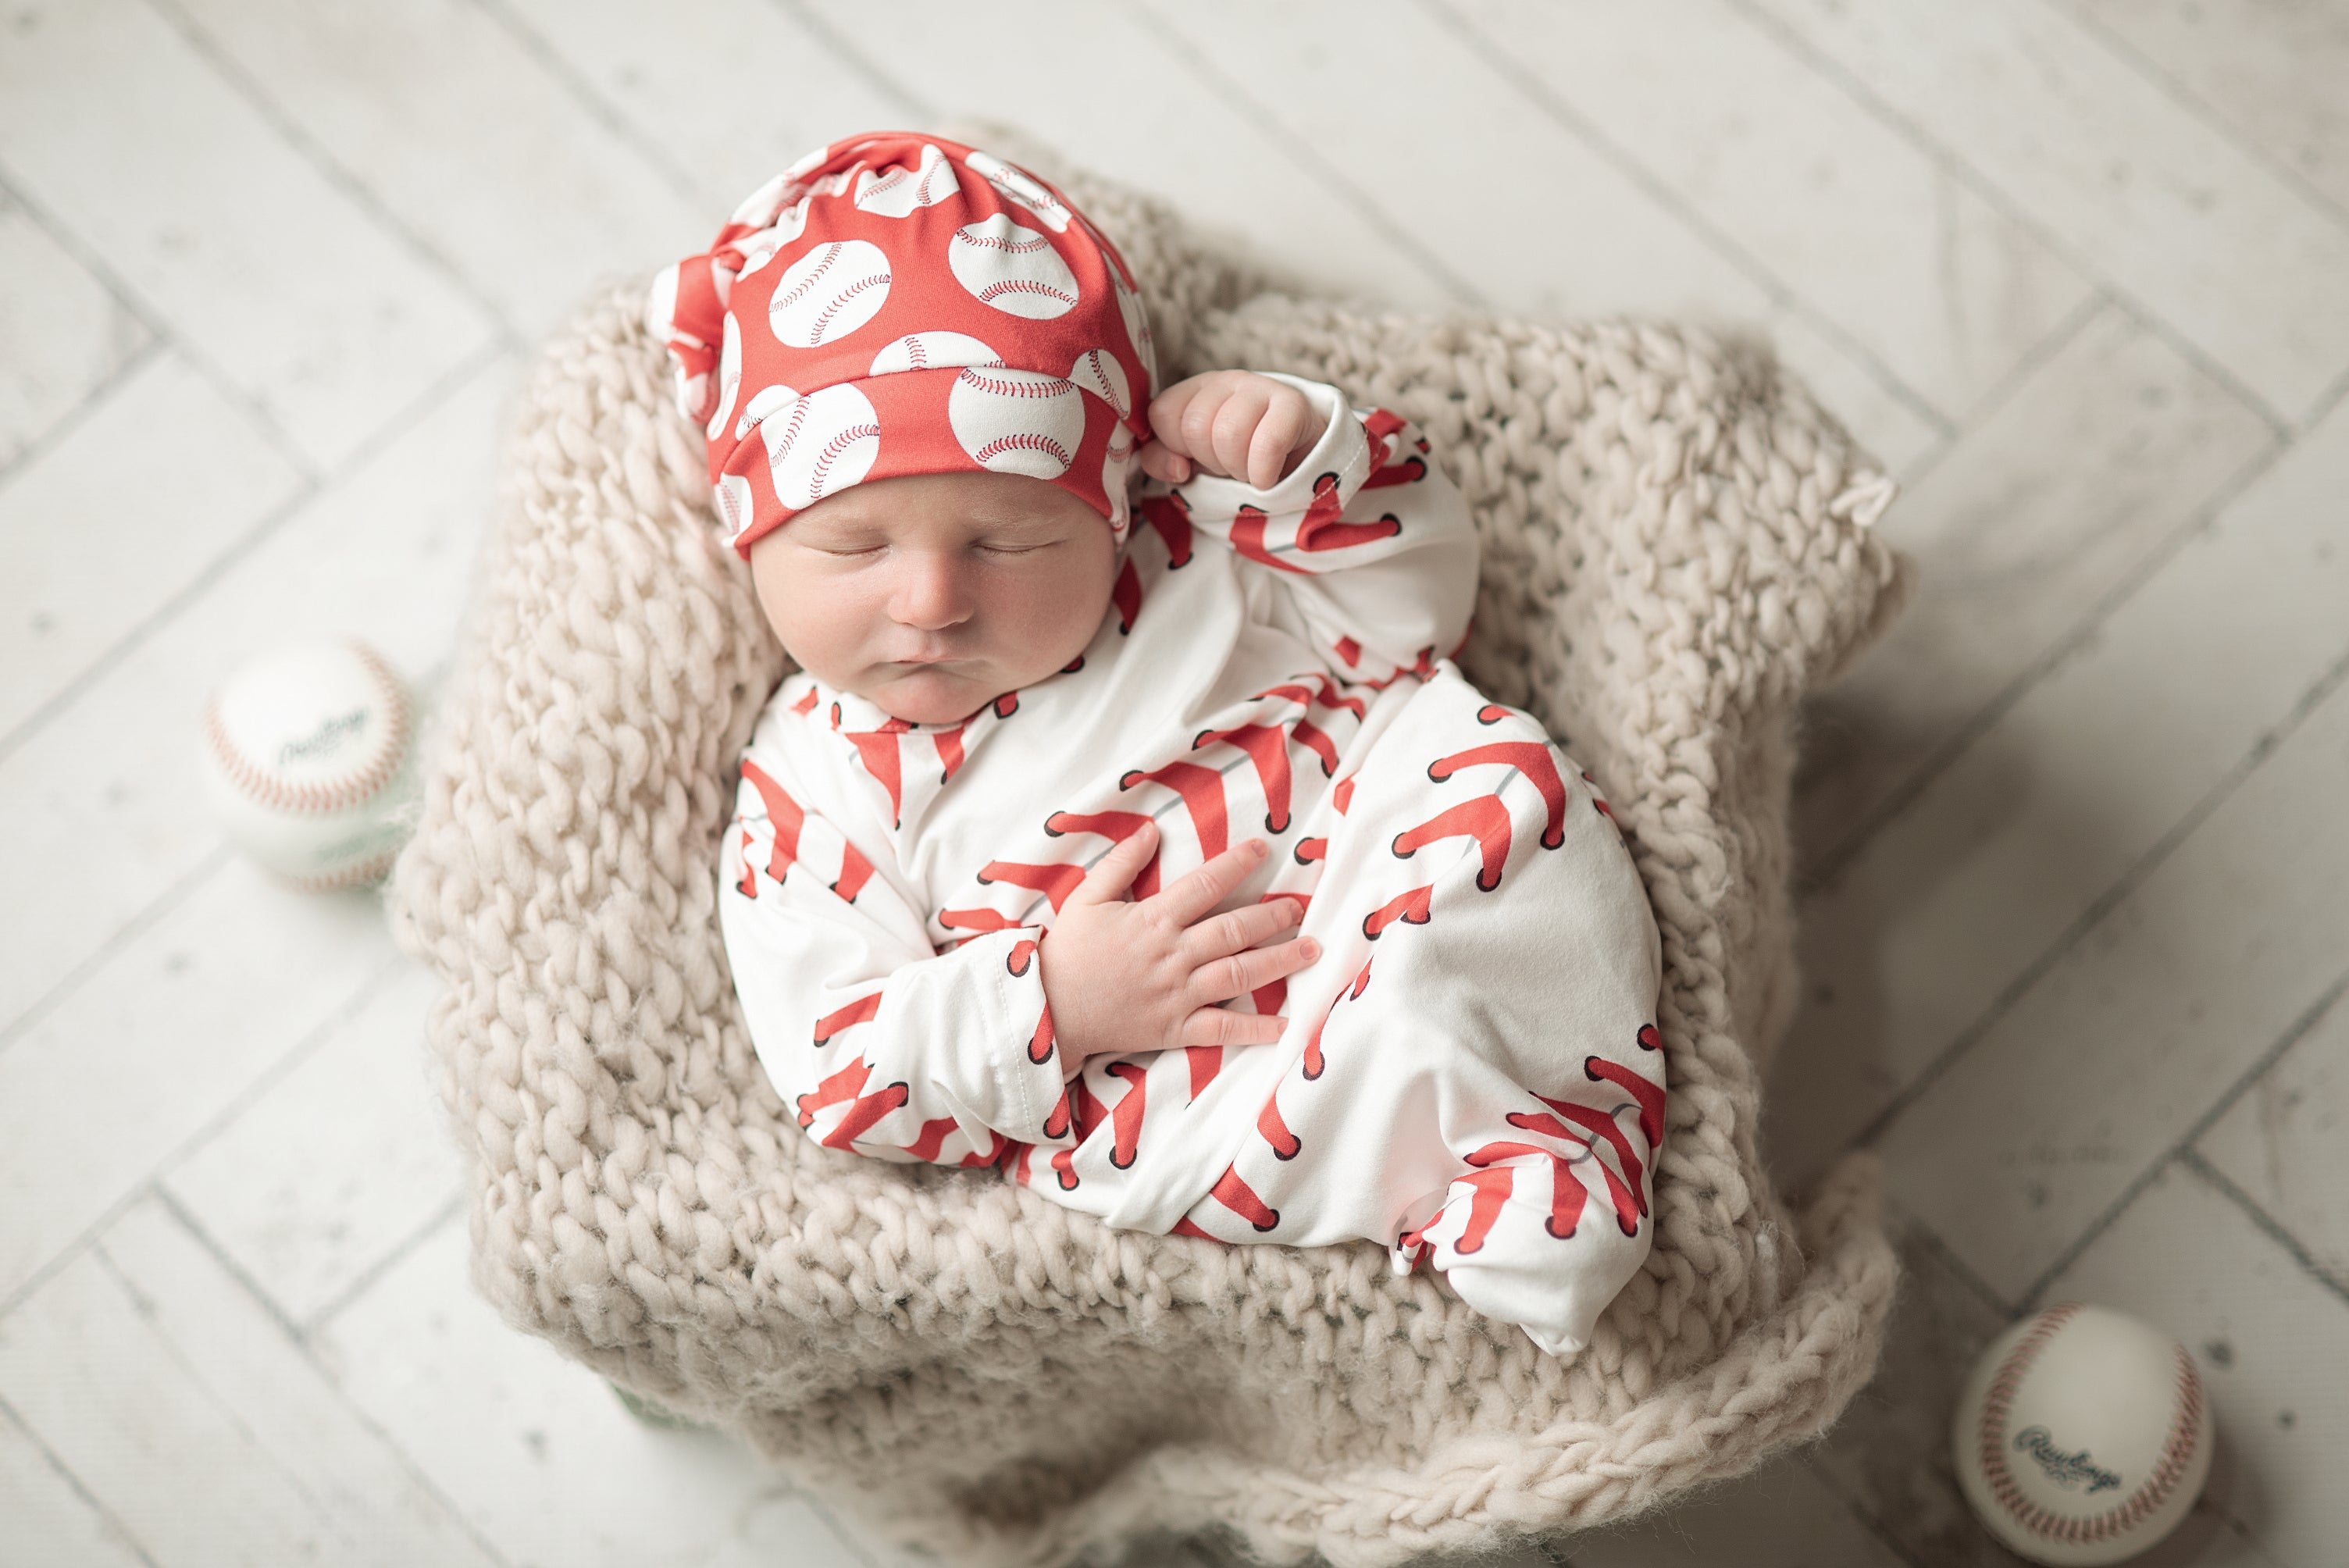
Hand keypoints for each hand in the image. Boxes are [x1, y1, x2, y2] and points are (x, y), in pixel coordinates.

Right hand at [1039, 821, 1320, 1067]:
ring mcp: (1177, 994)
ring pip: (1239, 974)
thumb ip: (1120, 863)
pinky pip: (1222, 1029)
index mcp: (1153, 919)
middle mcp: (1173, 955)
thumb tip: (1150, 830)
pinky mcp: (1175, 1028)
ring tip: (1312, 951)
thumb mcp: (1087, 898)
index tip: (1266, 848)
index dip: (1238, 864)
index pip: (1205, 884)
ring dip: (1279, 961)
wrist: (1047, 1010)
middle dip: (1273, 915)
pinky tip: (1286, 1025)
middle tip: (1300, 907)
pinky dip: (1256, 1029)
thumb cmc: (1067, 952)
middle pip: (1234, 929)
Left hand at [1137, 370, 1327, 489]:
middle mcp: (1225, 380)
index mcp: (1194, 390)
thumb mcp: (1190, 460)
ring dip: (1237, 468)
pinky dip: (1262, 473)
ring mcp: (1261, 387)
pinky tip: (1266, 477)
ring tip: (1248, 468)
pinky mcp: (1293, 405)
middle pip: (1196, 427)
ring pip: (1229, 434)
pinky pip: (1268, 443)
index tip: (1196, 456)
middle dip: (1210, 460)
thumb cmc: (1235, 456)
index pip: (1162, 414)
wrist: (1297, 457)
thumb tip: (1177, 467)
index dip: (1176, 446)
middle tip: (1229, 464)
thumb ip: (1160, 460)